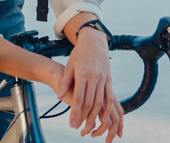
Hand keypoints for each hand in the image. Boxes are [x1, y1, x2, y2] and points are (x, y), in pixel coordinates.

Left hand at [57, 27, 123, 141]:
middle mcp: (94, 76)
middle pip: (90, 103)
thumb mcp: (69, 66)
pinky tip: (103, 118)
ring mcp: (103, 78)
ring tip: (89, 127)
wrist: (94, 42)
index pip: (79, 98)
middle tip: (79, 128)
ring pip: (101, 102)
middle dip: (84, 118)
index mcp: (82, 73)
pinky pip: (110, 97)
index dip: (76, 112)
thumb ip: (65, 82)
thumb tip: (59, 96)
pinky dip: (107, 109)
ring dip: (96, 117)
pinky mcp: (109, 79)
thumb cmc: (79, 54)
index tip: (72, 124)